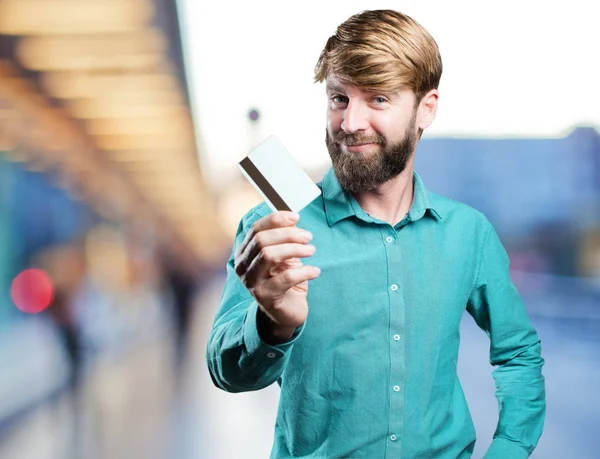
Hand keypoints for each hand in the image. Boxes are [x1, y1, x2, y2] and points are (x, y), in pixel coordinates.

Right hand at [234, 211, 319, 340]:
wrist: (285, 312)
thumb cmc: (284, 279)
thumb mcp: (283, 255)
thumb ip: (283, 238)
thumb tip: (292, 219)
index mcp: (244, 252)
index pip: (256, 229)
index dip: (276, 220)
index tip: (296, 217)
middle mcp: (242, 267)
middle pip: (262, 241)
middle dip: (288, 235)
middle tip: (308, 237)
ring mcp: (252, 283)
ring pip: (269, 255)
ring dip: (295, 250)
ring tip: (311, 251)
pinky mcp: (265, 297)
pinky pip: (286, 278)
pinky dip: (304, 271)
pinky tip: (315, 271)